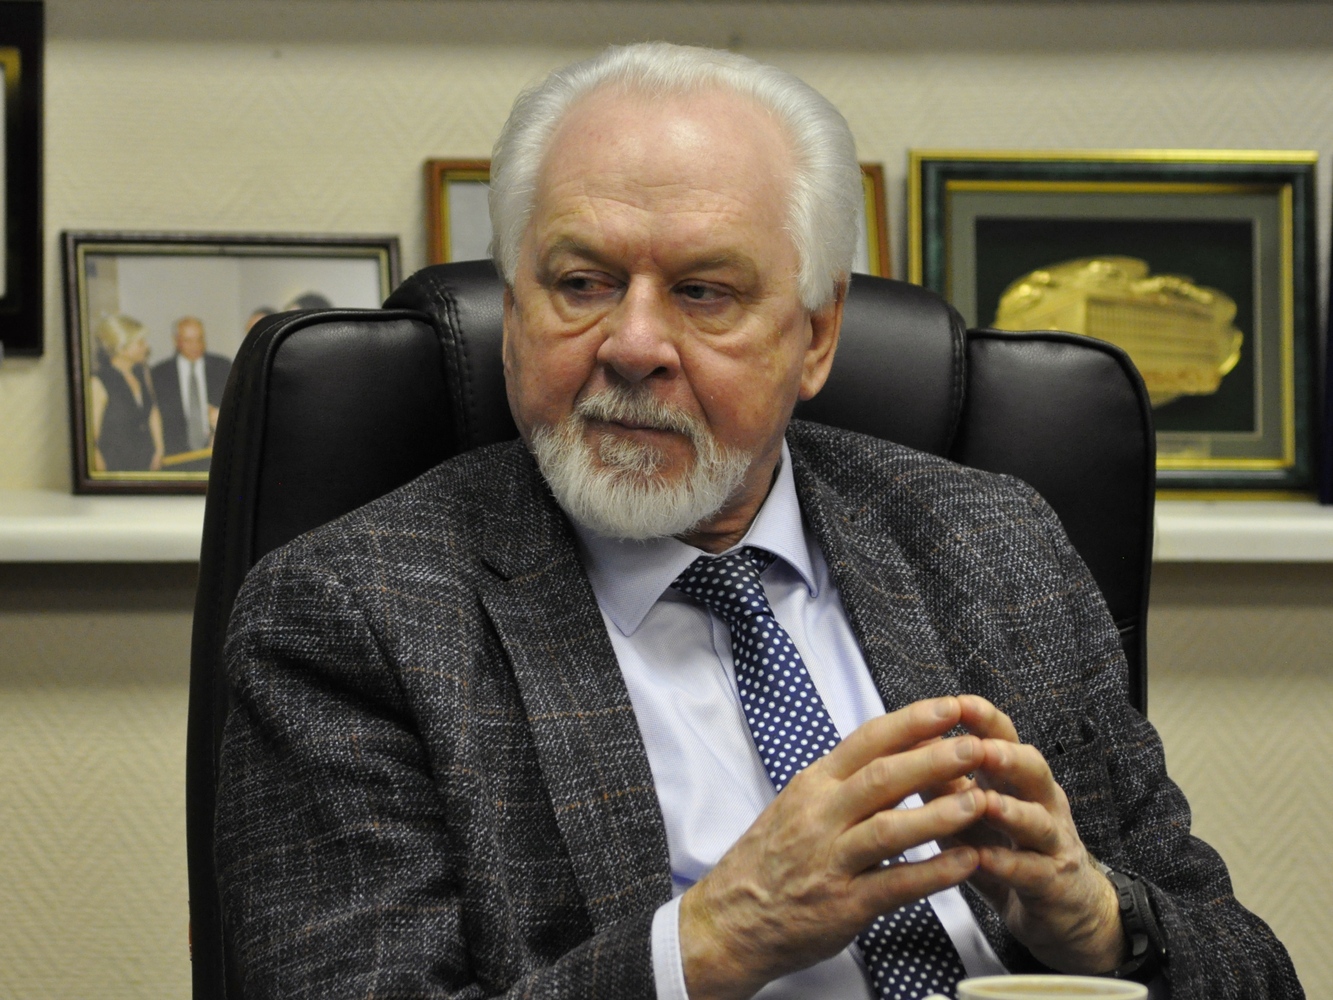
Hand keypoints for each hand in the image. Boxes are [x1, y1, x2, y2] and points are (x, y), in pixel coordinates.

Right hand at [679, 697, 984, 999]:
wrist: (730, 920)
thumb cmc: (771, 858)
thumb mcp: (799, 804)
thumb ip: (846, 781)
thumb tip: (903, 751)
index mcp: (813, 784)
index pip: (867, 741)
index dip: (912, 722)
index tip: (951, 707)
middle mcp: (820, 815)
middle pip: (883, 778)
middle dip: (934, 760)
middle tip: (977, 747)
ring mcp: (830, 860)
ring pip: (889, 829)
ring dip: (939, 814)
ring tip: (980, 801)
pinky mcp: (843, 905)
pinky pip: (894, 885)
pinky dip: (933, 874)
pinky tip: (966, 863)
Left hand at [937, 696, 1124, 973]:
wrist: (1061, 907)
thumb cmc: (1006, 848)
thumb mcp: (970, 813)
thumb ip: (942, 782)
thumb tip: (904, 744)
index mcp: (1017, 778)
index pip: (1004, 737)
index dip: (984, 719)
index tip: (957, 703)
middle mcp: (1041, 803)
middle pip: (1032, 769)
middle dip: (1006, 756)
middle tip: (979, 748)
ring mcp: (1052, 843)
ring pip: (1038, 821)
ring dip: (1011, 811)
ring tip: (984, 803)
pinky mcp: (1054, 884)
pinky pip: (1033, 872)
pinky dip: (1008, 864)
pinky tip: (984, 860)